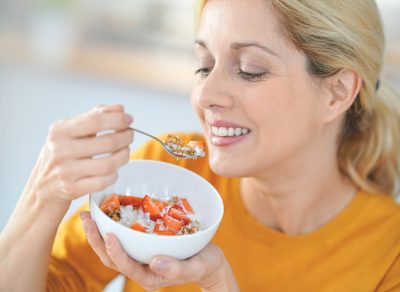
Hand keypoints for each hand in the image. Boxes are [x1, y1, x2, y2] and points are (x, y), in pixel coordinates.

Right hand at [25, 104, 132, 205]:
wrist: (42, 185)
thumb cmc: (61, 153)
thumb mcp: (71, 130)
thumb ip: (95, 116)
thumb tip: (120, 109)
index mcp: (60, 131)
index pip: (95, 121)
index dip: (117, 120)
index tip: (129, 120)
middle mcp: (61, 150)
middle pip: (107, 143)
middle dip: (125, 138)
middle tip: (129, 136)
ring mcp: (66, 171)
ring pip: (108, 164)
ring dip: (123, 156)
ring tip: (125, 151)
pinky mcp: (72, 188)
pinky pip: (103, 182)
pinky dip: (113, 175)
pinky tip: (113, 170)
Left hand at [80, 211, 238, 290]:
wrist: (209, 262)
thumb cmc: (205, 265)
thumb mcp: (196, 266)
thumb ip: (177, 268)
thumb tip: (155, 262)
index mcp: (150, 277)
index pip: (126, 266)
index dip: (115, 252)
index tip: (108, 235)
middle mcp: (141, 268)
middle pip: (111, 257)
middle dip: (96, 239)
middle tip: (86, 217)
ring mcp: (141, 258)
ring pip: (113, 248)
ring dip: (98, 232)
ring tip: (88, 214)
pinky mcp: (144, 247)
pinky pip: (124, 239)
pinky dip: (113, 226)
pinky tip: (108, 211)